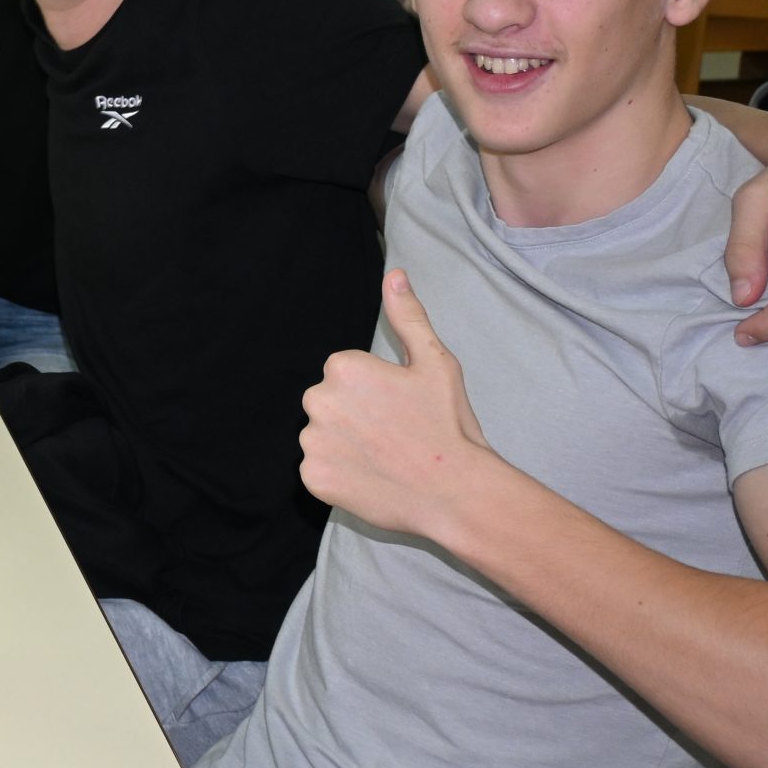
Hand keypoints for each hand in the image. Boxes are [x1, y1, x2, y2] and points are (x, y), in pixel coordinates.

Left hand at [297, 270, 498, 540]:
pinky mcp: (312, 477)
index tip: (399, 409)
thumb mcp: (435, 362)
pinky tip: (371, 478)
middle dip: (354, 416)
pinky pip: (319, 469)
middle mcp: (317, 400)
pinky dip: (339, 474)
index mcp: (342, 368)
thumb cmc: (448, 424)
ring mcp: (312, 441)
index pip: (344, 375)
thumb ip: (407, 316)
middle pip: (329, 403)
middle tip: (393, 435)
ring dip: (345, 445)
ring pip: (322, 436)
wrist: (456, 491)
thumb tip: (394, 275)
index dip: (374, 393)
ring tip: (385, 458)